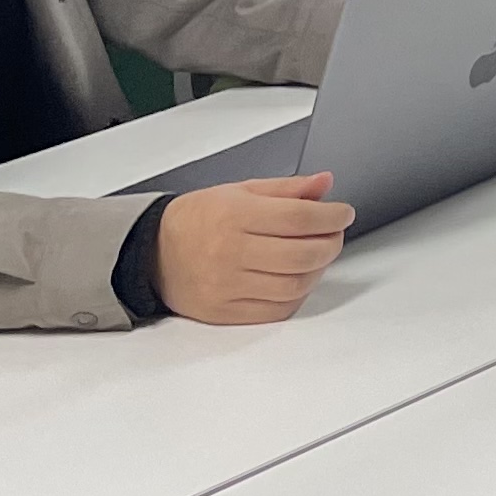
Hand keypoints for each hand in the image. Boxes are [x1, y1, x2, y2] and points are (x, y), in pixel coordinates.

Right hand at [156, 173, 354, 324]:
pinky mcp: (225, 312)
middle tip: (334, 234)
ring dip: (318, 270)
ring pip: (294, 285)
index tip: (343, 214)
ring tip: (317, 255)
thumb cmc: (197, 219)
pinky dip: (297, 295)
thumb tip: (324, 183)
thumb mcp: (239, 191)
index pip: (299, 218)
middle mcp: (230, 252)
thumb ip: (286, 189)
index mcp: (235, 215)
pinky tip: (297, 278)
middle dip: (331, 243)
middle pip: (302, 255)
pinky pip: (276, 310)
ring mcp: (227, 286)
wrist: (152, 253)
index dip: (332, 216)